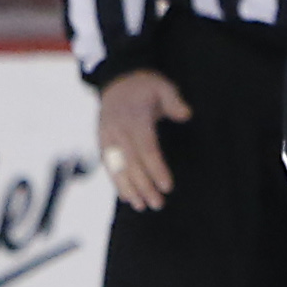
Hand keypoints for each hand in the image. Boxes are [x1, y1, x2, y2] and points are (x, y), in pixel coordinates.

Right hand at [97, 69, 189, 210]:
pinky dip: (116, 181)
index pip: (147, 148)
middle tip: (157, 204)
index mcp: (135, 117)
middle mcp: (118, 128)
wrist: (117, 80)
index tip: (167, 186)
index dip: (156, 169)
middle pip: (131, 162)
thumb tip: (186, 114)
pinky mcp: (101, 141)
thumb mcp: (163, 86)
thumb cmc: (146, 87)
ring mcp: (107, 135)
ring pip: (116, 167)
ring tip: (141, 206)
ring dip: (128, 188)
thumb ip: (174, 100)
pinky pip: (108, 164)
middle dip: (144, 185)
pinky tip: (127, 197)